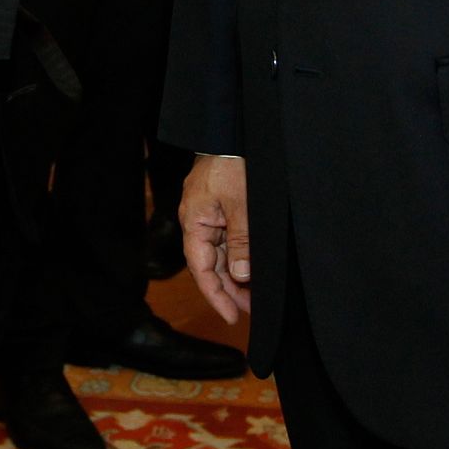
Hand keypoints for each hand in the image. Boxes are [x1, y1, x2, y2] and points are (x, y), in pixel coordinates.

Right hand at [180, 154, 251, 324]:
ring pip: (219, 255)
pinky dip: (237, 257)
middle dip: (229, 290)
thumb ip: (241, 241)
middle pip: (209, 265)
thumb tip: (241, 275)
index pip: (201, 268)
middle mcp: (198, 222)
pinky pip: (226, 241)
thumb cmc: (233, 162)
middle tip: (250, 310)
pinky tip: (250, 269)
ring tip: (254, 296)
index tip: (231, 316)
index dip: (216, 295)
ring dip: (235, 276)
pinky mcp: (220, 210)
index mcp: (195, 222)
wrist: (230, 132)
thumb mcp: (241, 204)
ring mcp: (208, 216)